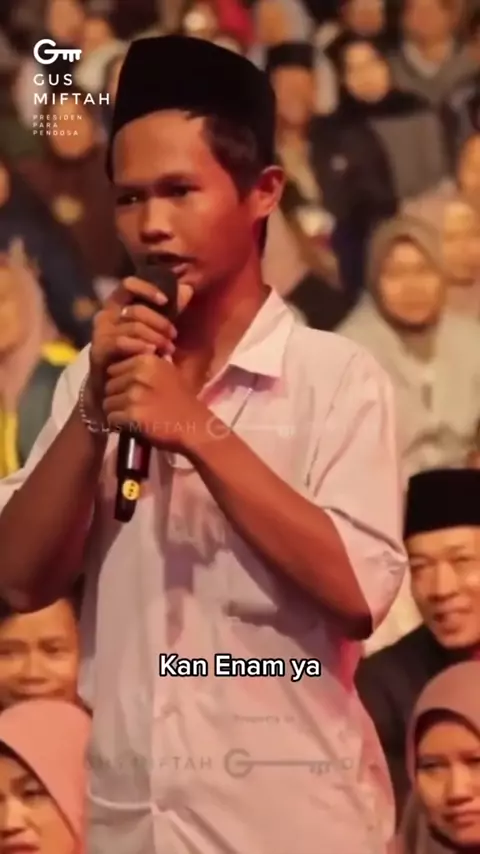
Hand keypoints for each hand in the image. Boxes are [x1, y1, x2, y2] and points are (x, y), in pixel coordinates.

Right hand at [87, 276, 192, 415]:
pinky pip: (121, 342)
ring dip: (155, 337)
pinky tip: (152, 354)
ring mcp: (100, 332)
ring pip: (133, 326)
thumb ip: (169, 309)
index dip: (147, 289)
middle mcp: (106, 314)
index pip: (129, 284)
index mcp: (118, 304)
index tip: (165, 300)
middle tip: (173, 337)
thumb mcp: (155, 327)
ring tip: (168, 350)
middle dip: (160, 323)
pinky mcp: (98, 349)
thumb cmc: (136, 352)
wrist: (112, 385)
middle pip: (136, 310)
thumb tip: (188, 288)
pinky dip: (140, 347)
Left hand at [103, 353, 206, 450]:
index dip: (121, 382)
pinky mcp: (132, 415)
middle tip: (133, 406)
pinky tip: (133, 425)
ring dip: (117, 411)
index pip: (114, 369)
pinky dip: (119, 425)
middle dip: (117, 397)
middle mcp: (138, 374)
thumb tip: (122, 360)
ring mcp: (134, 395)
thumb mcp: (167, 371)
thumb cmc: (182, 400)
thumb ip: (145, 365)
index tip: (134, 392)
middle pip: (108, 385)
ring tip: (134, 416)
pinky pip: (112, 418)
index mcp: (146, 360)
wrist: (194, 427)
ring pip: (107, 403)